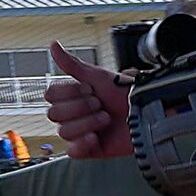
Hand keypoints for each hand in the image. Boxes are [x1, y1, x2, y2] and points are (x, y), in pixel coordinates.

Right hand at [45, 42, 132, 158]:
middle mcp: (72, 115)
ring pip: (64, 132)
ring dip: (88, 123)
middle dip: (80, 108)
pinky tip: (96, 137)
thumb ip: (72, 64)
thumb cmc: (123, 93)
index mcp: (72, 97)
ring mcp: (79, 133)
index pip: (51, 95)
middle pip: (54, 114)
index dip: (69, 92)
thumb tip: (53, 45)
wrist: (144, 113)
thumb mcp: (97, 76)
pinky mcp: (88, 150)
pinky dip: (82, 144)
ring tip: (106, 119)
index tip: (89, 88)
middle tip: (100, 104)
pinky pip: (71, 151)